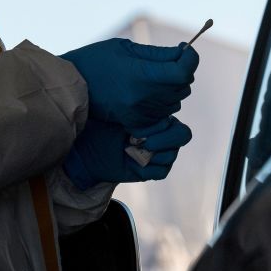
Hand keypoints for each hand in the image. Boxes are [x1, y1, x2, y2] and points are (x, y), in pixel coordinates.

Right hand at [61, 39, 199, 129]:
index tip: (186, 50)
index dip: (190, 59)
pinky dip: (161, 103)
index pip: (182, 72)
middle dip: (180, 72)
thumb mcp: (126, 48)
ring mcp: (140, 114)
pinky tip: (148, 93)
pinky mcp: (136, 123)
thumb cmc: (96, 60)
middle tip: (166, 61)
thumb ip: (159, 54)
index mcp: (141, 77)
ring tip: (152, 77)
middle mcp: (143, 99)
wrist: (71, 87)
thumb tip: (184, 54)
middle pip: (182, 87)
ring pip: (175, 101)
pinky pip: (163, 114)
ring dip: (171, 88)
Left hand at [63, 117, 192, 190]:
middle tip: (143, 143)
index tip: (135, 129)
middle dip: (164, 140)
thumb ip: (137, 108)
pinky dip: (146, 169)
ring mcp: (159, 152)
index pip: (175, 121)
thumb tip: (149, 99)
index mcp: (158, 116)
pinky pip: (161, 171)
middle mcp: (163, 133)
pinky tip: (131, 162)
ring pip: (171, 155)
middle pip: (183, 136)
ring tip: (131, 151)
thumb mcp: (118, 113)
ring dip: (151, 155)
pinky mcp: (152, 170)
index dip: (159, 127)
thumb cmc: (102, 127)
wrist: (88, 152)